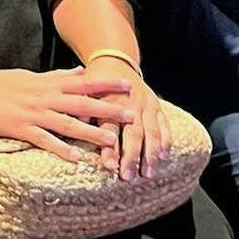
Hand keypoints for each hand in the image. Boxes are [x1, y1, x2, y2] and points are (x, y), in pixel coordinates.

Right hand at [0, 66, 136, 165]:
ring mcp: (34, 113)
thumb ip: (59, 76)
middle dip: (107, 110)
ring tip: (111, 141)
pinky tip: (75, 158)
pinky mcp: (21, 128)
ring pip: (68, 123)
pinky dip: (60, 148)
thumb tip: (82, 71)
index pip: (84, 83)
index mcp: (49, 84)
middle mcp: (46, 97)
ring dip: (90, 133)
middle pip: (82, 103)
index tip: (128, 85)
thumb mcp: (34, 76)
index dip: (107, 84)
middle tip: (131, 116)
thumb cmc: (4, 83)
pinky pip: (44, 139)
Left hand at [85, 56, 170, 180]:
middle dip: (131, 157)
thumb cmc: (94, 83)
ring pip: (152, 132)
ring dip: (150, 155)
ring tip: (147, 173)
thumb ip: (81, 111)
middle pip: (134, 134)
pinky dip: (165, 142)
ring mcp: (147, 105)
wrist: (114, 61)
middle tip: (127, 176)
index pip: (110, 129)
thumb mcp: (84, 93)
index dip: (110, 149)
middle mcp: (131, 103)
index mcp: (111, 101)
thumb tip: (73, 128)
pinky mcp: (157, 106)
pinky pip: (164, 126)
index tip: (110, 166)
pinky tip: (164, 157)